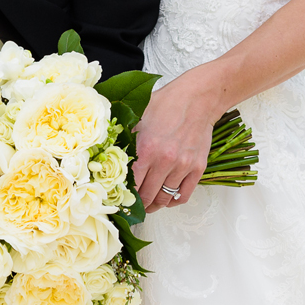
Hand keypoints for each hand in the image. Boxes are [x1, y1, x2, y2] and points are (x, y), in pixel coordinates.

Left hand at [131, 67, 226, 212]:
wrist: (197, 98)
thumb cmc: (167, 104)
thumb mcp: (138, 116)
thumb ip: (124, 137)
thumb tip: (106, 153)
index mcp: (146, 148)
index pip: (131, 185)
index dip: (123, 195)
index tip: (119, 198)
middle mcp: (165, 161)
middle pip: (147, 196)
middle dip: (138, 205)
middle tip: (133, 205)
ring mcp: (183, 166)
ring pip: (164, 199)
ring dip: (154, 205)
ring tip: (148, 204)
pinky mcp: (197, 168)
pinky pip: (184, 195)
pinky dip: (173, 201)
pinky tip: (166, 198)